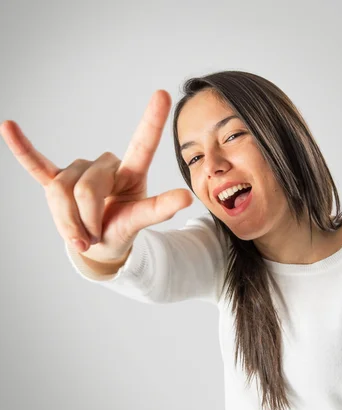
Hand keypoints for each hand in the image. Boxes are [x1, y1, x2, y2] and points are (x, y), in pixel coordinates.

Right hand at [0, 90, 192, 263]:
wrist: (97, 245)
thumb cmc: (120, 230)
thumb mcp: (140, 223)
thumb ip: (156, 211)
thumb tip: (186, 198)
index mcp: (130, 173)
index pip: (142, 145)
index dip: (151, 122)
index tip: (162, 94)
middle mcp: (104, 165)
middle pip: (86, 188)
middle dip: (87, 220)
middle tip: (94, 235)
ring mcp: (79, 172)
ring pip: (62, 191)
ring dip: (68, 222)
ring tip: (80, 233)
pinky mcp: (55, 179)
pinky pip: (37, 165)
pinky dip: (23, 149)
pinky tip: (7, 127)